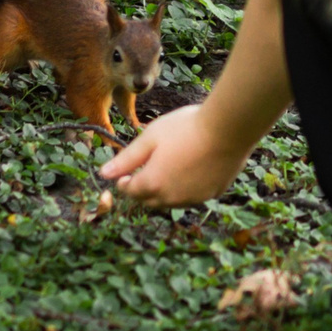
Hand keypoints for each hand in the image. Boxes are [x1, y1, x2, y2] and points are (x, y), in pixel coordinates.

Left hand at [101, 101, 251, 209]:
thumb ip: (126, 159)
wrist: (227, 130)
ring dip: (164, 190)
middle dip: (142, 188)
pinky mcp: (212, 194)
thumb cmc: (185, 129)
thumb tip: (104, 174)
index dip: (124, 180)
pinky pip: (192, 196)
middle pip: (148, 200)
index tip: (126, 170)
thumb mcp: (149, 138)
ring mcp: (193, 199)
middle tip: (145, 169)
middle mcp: (171, 198)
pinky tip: (191, 168)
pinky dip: (186, 187)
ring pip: (171, 201)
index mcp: (152, 184)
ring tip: (168, 166)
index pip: (129, 191)